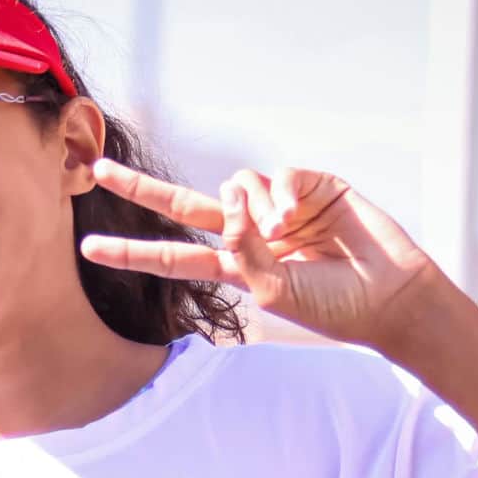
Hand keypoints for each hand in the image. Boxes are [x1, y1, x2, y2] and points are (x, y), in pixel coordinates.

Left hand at [83, 160, 449, 353]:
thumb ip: (242, 251)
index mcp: (236, 266)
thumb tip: (231, 200)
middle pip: (185, 206)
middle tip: (97, 172)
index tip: (88, 248)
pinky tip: (296, 216)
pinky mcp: (310, 185)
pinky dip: (281, 193)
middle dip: (141, 190)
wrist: (388, 295)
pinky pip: (278, 175)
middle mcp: (251, 233)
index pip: (174, 256)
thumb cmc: (331, 305)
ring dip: (251, 206)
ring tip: (283, 232)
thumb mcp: (272, 288)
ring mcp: (279, 207)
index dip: (133, 252)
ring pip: (237, 184)